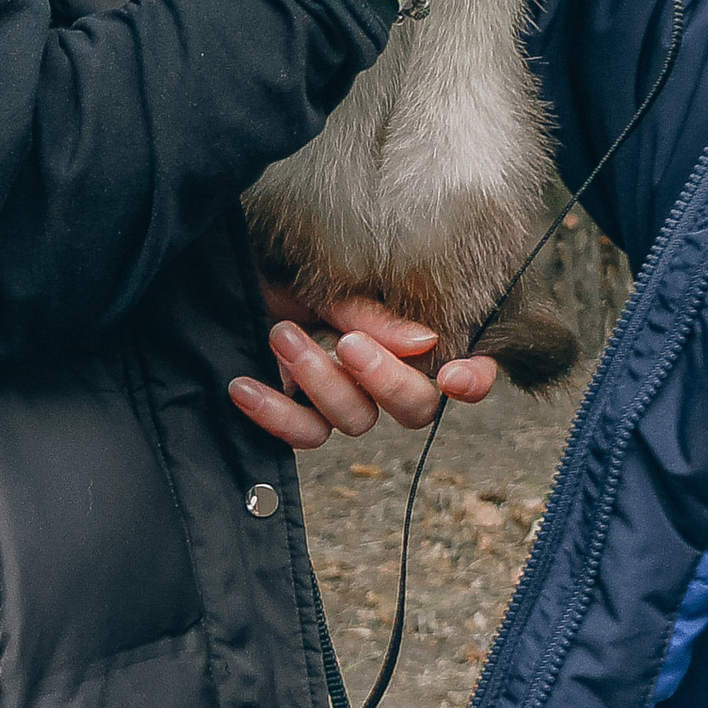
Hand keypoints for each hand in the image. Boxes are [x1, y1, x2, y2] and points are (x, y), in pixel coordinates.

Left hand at [229, 281, 497, 452]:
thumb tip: (426, 343)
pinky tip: (246, 385)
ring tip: (282, 334)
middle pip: (417, 409)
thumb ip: (377, 315)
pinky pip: (306, 434)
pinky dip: (276, 411)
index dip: (474, 379)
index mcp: (406, 337)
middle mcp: (383, 377)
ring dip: (319, 380)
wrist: (233, 278)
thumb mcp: (332, 281)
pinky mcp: (302, 418)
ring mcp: (344, 401)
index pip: (463, 367)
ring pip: (358, 421)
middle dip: (386, 380)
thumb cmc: (289, 273)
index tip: (454, 377)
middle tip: (349, 343)